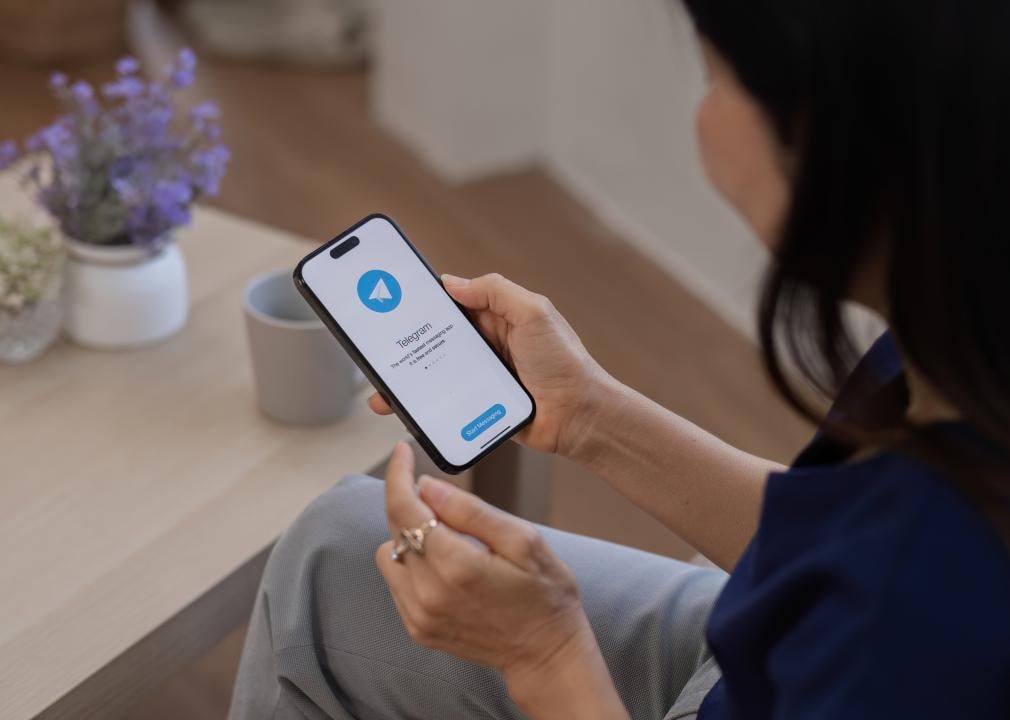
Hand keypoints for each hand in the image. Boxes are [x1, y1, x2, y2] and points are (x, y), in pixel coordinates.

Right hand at [368, 273, 613, 456]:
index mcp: (496, 318)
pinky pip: (445, 401)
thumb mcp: (534, 313)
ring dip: (406, 378)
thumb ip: (495, 292)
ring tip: (381, 388)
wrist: (579, 416)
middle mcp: (485, 345)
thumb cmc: (565, 362)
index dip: (421, 302)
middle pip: (434, 340)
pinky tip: (405, 409)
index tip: (390, 300)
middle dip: (404, 343)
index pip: (450, 304)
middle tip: (375, 347)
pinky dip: (423, 404)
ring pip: (433, 372)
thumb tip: (450, 283)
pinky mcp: (478, 405)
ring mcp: (479, 376)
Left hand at [375, 443, 624, 715]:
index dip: (399, 474)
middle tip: (448, 502)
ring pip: (390, 553)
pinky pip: (397, 581)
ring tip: (452, 542)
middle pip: (395, 526)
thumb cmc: (545, 594)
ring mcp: (419, 614)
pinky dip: (414, 564)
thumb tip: (426, 486)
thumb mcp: (523, 540)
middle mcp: (428, 592)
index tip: (402, 453)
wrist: (546, 655)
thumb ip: (471, 510)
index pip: (405, 507)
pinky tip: (447, 568)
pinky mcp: (417, 628)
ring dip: (411, 536)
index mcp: (456, 565)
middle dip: (414, 502)